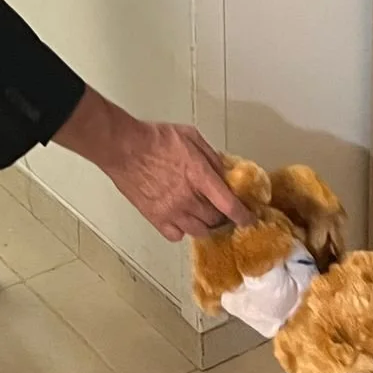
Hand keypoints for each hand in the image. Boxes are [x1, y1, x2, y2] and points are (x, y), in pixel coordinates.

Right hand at [52, 89, 253, 241]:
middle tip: (223, 210)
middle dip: (224, 217)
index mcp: (199, 176)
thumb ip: (212, 156)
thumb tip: (226, 172)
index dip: (243, 215)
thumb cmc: (157, 138)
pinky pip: (176, 235)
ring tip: (205, 216)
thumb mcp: (191, 136)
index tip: (249, 219)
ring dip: (206, 225)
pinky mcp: (155, 218)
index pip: (228, 204)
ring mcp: (171, 211)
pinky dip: (183, 230)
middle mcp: (187, 198)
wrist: (123, 148)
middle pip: (215, 220)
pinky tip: (183, 219)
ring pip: (199, 231)